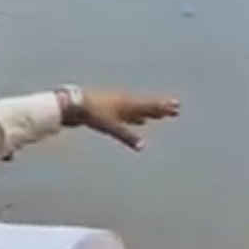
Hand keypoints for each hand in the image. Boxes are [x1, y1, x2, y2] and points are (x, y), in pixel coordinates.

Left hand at [63, 89, 179, 151]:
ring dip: (149, 112)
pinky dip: (136, 117)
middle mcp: (124, 102)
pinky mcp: (107, 110)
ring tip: (160, 116)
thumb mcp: (110, 126)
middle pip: (146, 106)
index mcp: (127, 103)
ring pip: (137, 109)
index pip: (149, 105)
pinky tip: (138, 120)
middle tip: (175, 109)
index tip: (176, 105)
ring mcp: (116, 105)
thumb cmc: (91, 113)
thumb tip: (142, 146)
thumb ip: (126, 136)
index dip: (163, 106)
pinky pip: (128, 113)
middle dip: (160, 109)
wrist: (71, 104)